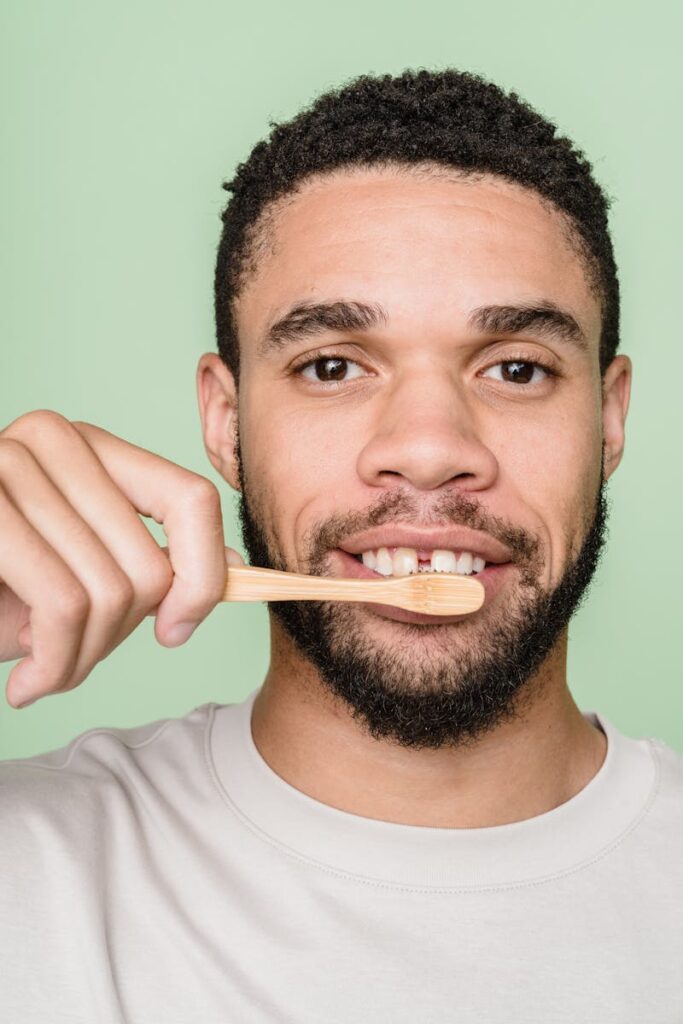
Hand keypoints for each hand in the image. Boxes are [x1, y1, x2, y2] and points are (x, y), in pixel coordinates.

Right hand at [0, 410, 243, 707]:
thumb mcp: (83, 576)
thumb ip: (157, 565)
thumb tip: (243, 572)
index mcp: (91, 447)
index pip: (191, 499)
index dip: (204, 575)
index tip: (176, 630)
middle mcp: (52, 438)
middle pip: (149, 564)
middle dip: (118, 640)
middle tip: (72, 662)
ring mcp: (5, 463)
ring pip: (109, 593)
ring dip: (81, 660)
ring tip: (45, 673)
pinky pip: (63, 604)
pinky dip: (55, 664)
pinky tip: (27, 683)